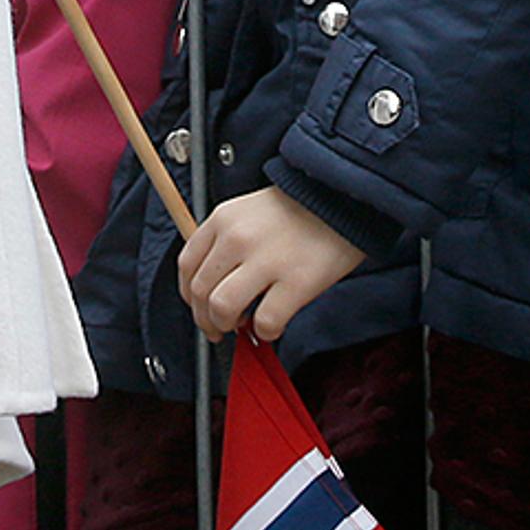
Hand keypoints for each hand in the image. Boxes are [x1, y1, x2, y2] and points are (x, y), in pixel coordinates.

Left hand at [177, 186, 365, 343]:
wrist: (341, 197)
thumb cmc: (298, 209)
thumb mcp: (249, 211)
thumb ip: (226, 241)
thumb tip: (211, 286)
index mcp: (224, 218)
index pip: (187, 265)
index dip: (189, 295)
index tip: (199, 307)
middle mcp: (238, 238)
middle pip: (200, 292)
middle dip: (207, 319)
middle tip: (221, 327)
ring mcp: (266, 260)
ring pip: (222, 309)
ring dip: (228, 327)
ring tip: (243, 325)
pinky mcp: (296, 282)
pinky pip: (265, 323)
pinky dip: (265, 332)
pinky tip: (273, 323)